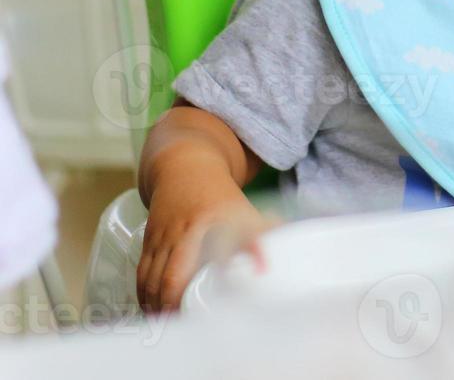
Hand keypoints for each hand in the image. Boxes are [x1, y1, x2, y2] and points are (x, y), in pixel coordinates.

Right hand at [137, 179, 267, 312]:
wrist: (185, 170)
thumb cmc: (219, 196)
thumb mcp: (244, 211)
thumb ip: (259, 237)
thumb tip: (268, 266)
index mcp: (205, 224)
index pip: (200, 260)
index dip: (197, 286)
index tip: (199, 309)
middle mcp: (180, 233)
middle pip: (170, 276)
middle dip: (172, 305)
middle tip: (182, 326)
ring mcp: (160, 238)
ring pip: (151, 278)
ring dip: (156, 305)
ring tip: (166, 324)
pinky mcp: (147, 242)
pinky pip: (141, 273)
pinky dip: (144, 294)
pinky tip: (151, 309)